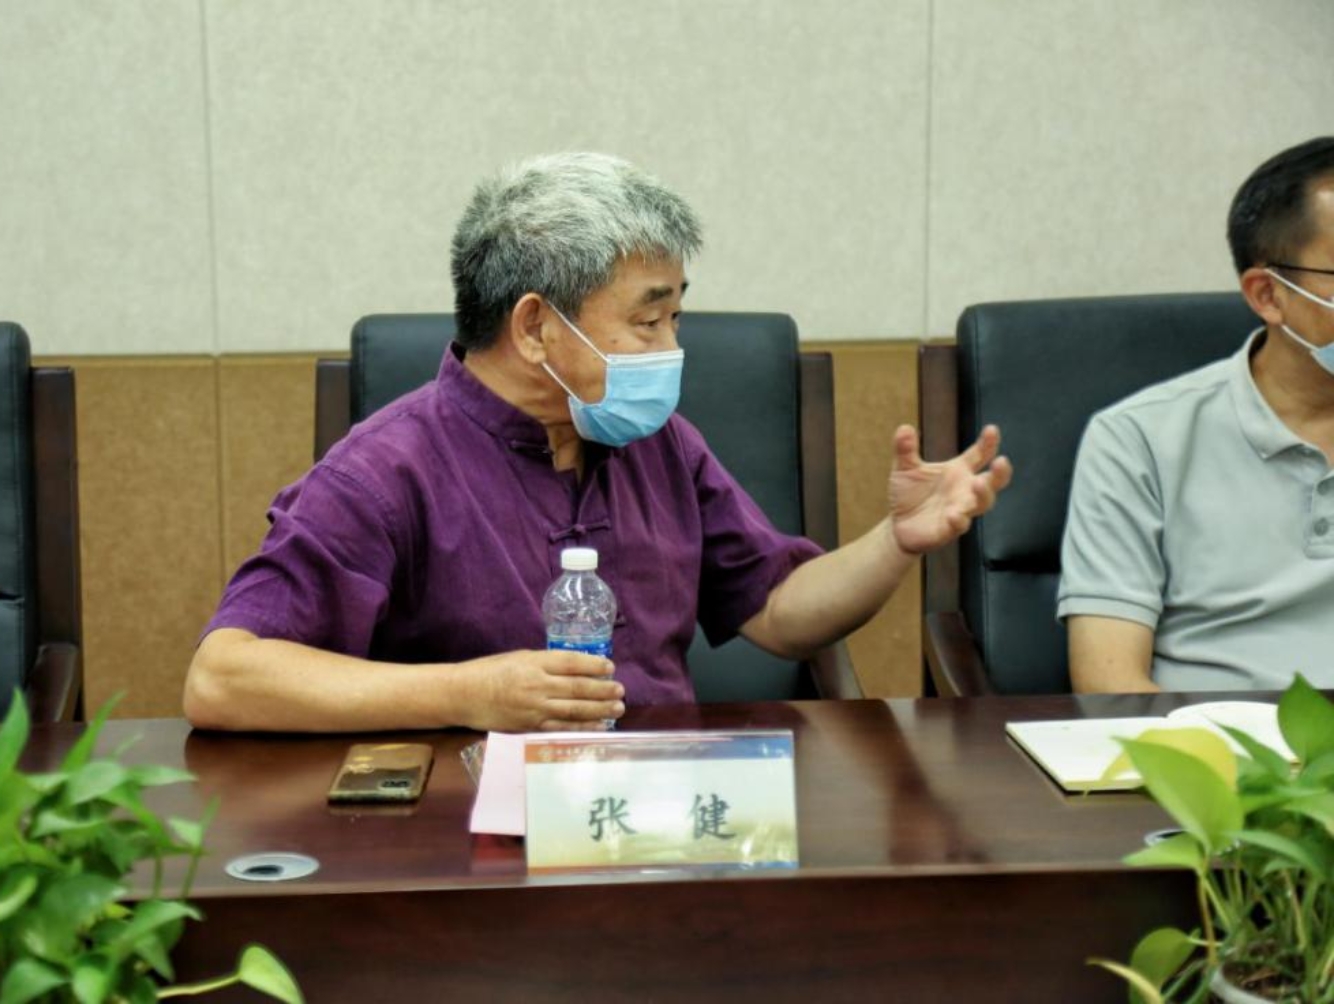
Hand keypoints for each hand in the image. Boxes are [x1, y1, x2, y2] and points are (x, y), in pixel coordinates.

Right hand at [457, 649, 624, 731]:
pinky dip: (583, 727)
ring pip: (574, 709)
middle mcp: (537, 685)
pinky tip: (598, 726)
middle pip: (578, 687)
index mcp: (534, 663)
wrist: (463, 694)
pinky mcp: (530, 726)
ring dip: (599, 710)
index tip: (610, 667)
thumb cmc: (490, 672)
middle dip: (603, 689)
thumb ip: (546, 663)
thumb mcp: (519, 658)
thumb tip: (576, 668)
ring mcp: (535, 708)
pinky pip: (562, 727)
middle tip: (620, 690)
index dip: (594, 665)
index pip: (571, 663)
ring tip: (618, 708)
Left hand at [888, 423, 1011, 554]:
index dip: (988, 443)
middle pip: (992, 481)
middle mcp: (965, 490)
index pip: (980, 455)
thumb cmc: (908, 494)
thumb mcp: (904, 468)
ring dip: (983, 494)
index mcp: (959, 471)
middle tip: (1002, 461)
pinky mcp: (949, 529)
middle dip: (1000, 472)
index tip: (991, 430)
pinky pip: (959, 525)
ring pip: (982, 503)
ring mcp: (961, 510)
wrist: (897, 525)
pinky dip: (959, 520)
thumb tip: (904, 428)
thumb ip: (905, 449)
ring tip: (978, 483)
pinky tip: (954, 515)